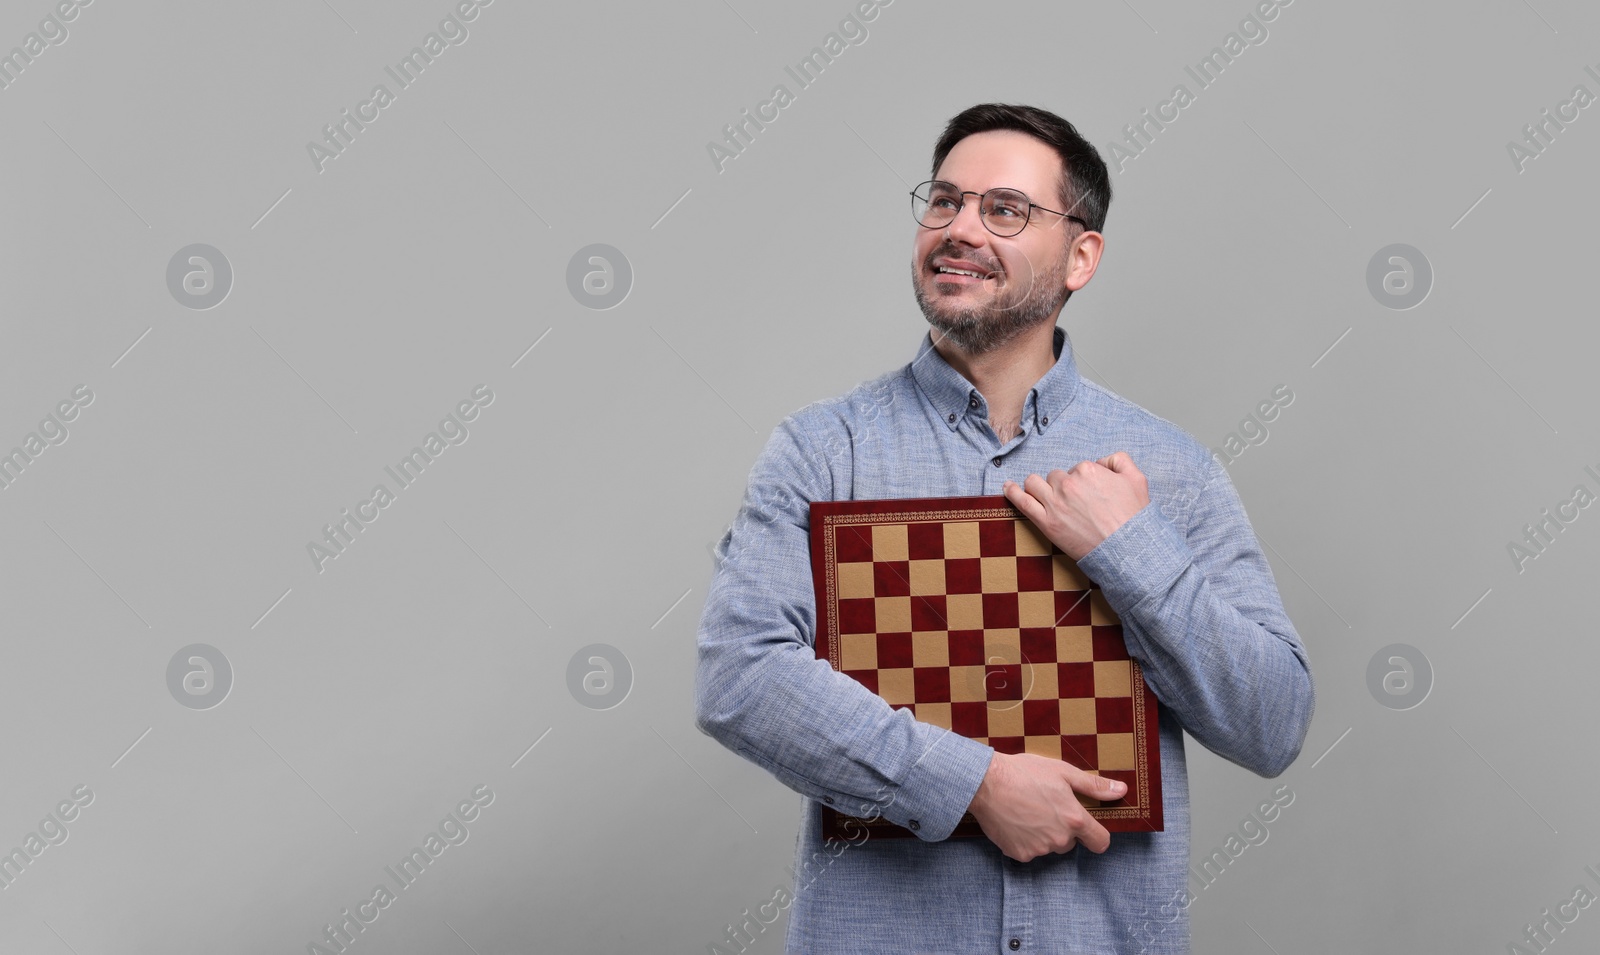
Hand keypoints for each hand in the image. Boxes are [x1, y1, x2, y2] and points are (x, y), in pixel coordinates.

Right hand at [967, 751, 1127, 861]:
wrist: (985, 783)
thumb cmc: (1024, 773)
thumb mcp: (1062, 772)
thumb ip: (1094, 785)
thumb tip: (1121, 790)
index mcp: (1074, 819)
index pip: (1101, 842)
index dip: (1097, 835)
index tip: (1088, 828)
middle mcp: (1059, 839)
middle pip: (1071, 842)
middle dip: (1063, 829)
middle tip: (1046, 806)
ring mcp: (1038, 849)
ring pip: (1049, 846)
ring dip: (1043, 834)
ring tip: (1027, 810)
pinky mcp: (1019, 854)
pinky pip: (1029, 850)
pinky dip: (1024, 839)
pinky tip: (1015, 820)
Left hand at [1002, 451, 1148, 559]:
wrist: (1126, 549)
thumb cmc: (1133, 517)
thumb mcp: (1137, 479)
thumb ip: (1119, 460)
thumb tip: (1101, 461)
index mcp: (1087, 470)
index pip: (1077, 468)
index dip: (1083, 480)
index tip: (1090, 494)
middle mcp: (1068, 484)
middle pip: (1056, 476)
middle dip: (1062, 484)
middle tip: (1075, 502)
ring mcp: (1054, 503)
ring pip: (1034, 483)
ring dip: (1038, 486)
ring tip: (1042, 493)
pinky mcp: (1046, 522)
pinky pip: (1022, 502)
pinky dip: (1012, 492)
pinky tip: (1007, 487)